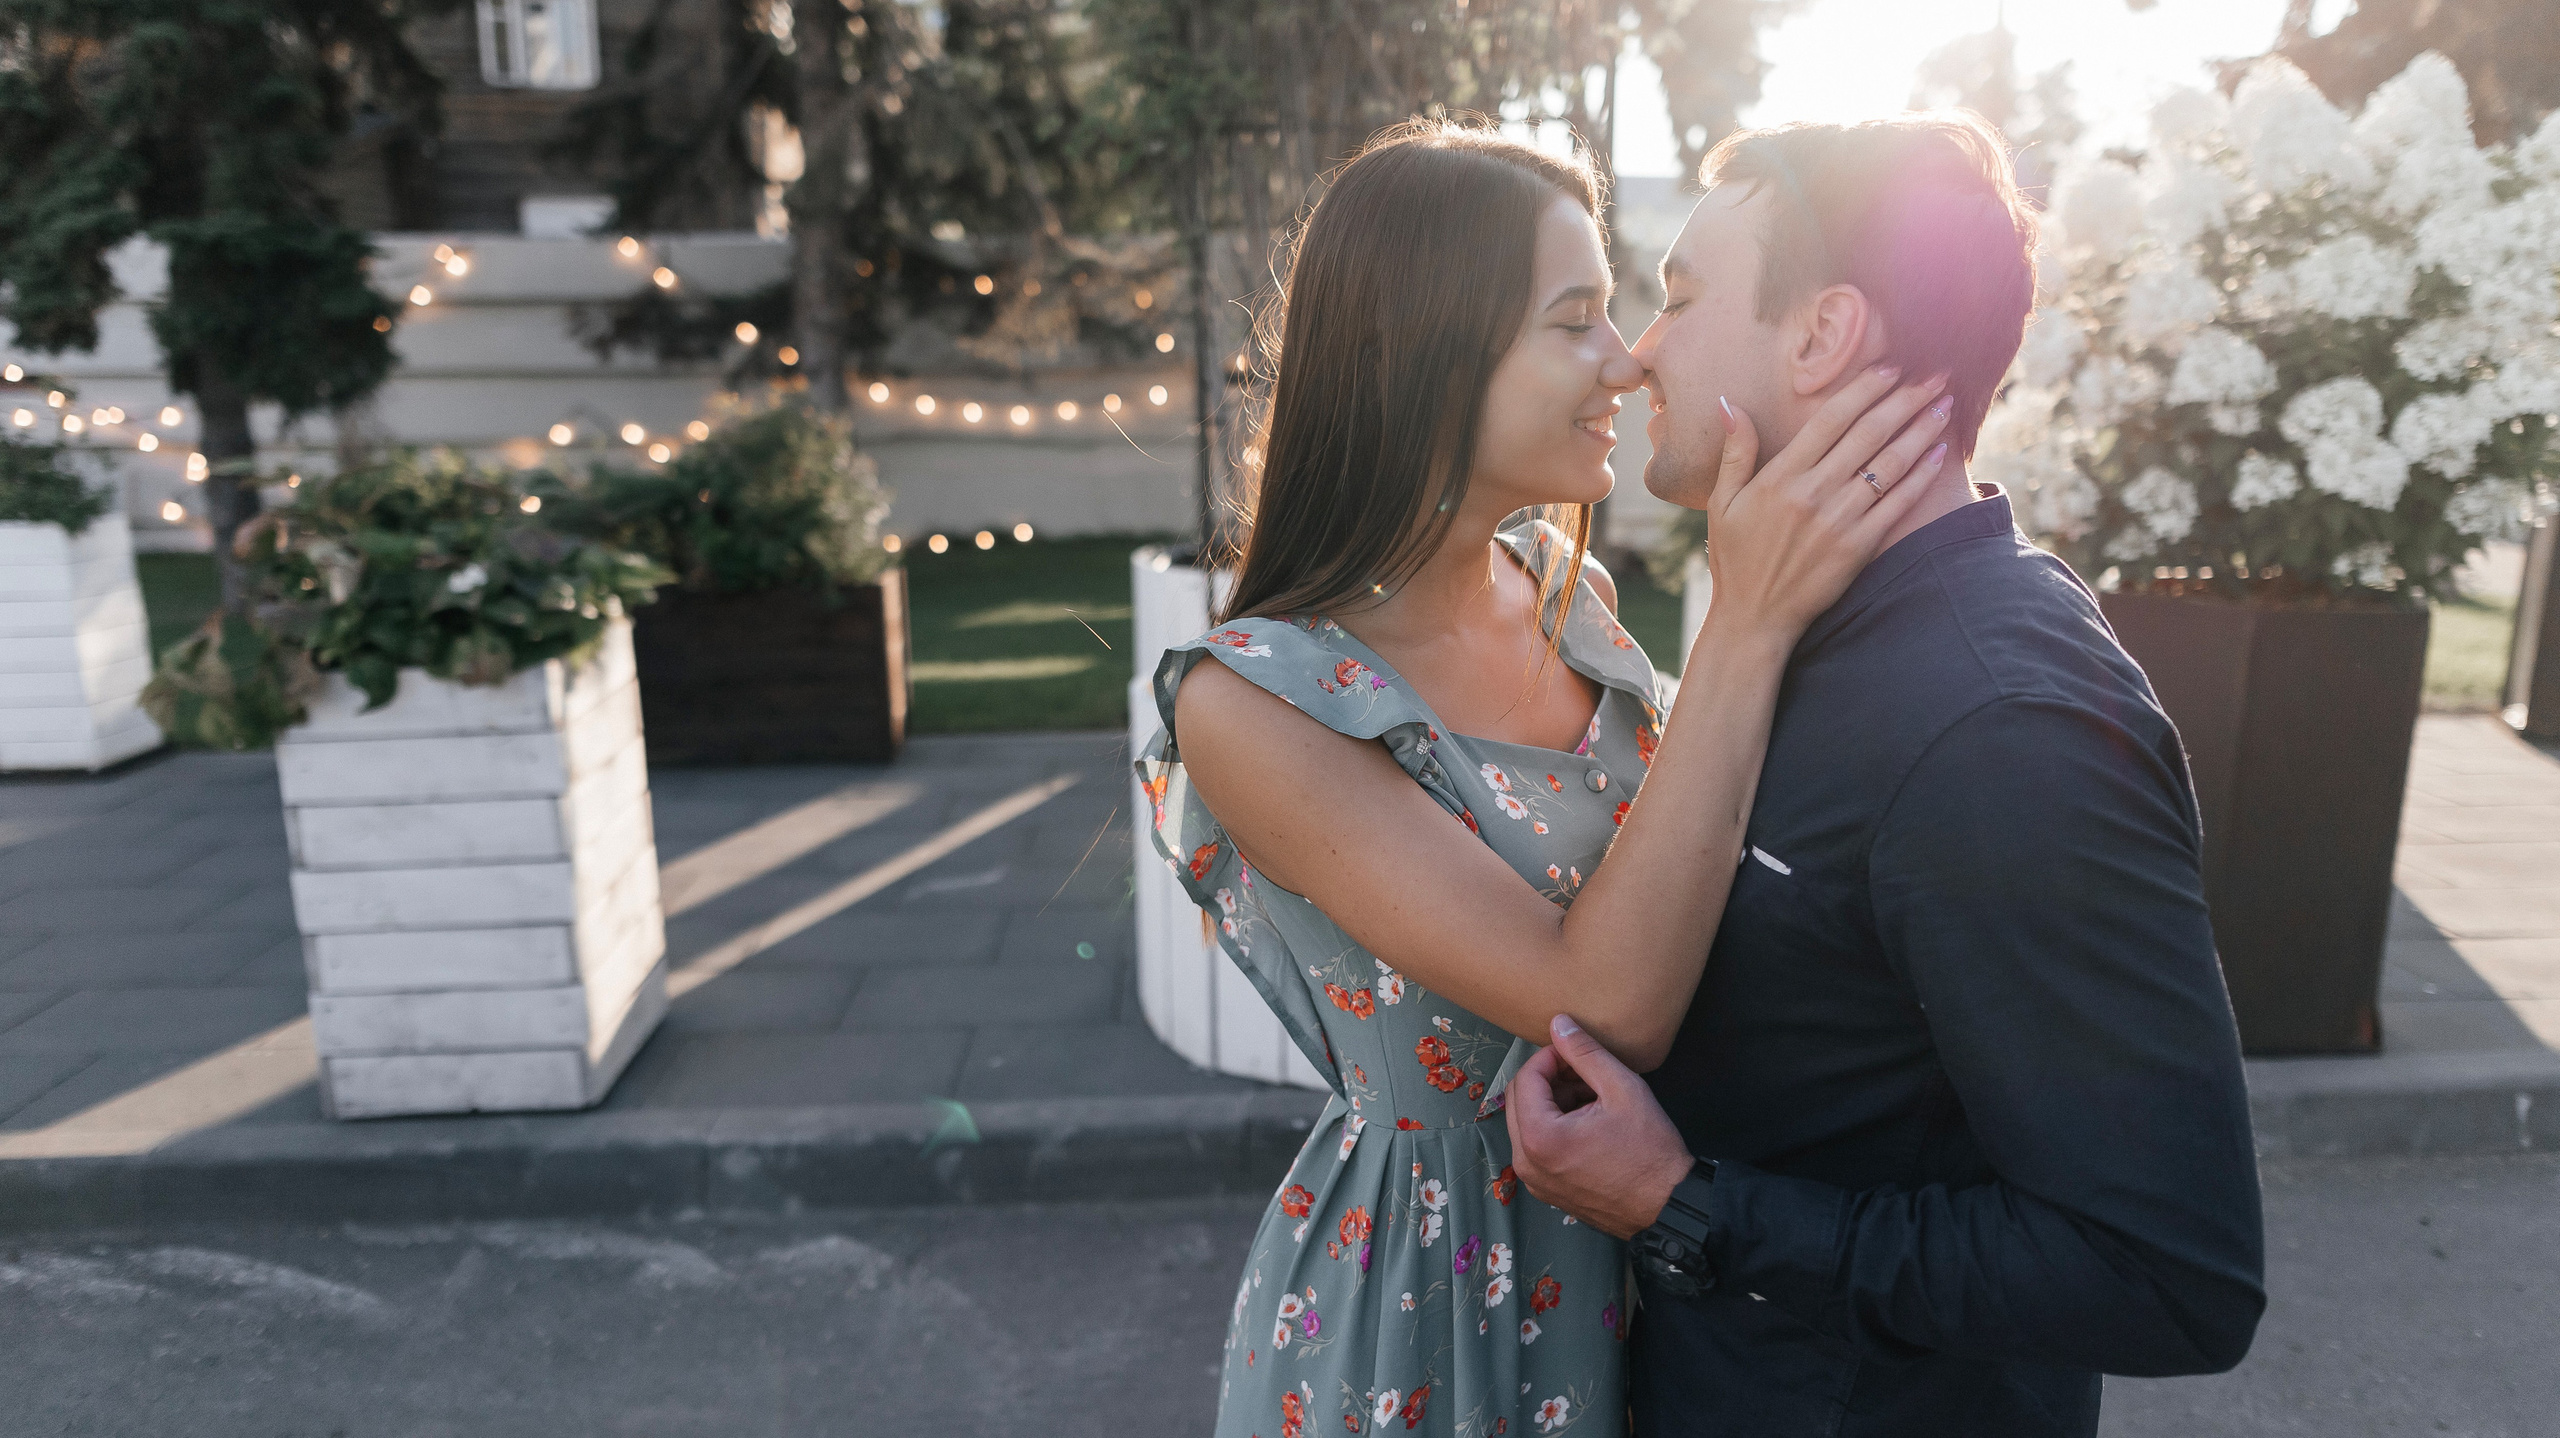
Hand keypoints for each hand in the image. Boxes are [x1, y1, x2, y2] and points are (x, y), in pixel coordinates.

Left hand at [1505, 1014, 1696, 1239]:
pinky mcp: (1547, 1191)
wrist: (1669, 1206)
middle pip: (1519, 1100)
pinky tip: (1590, 1124)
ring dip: (1553, 1103)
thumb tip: (1558, 1022)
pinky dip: (1555, 1128)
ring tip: (1593, 1098)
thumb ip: (1585, 1053)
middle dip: (1549, 1080)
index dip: (1550, 1057)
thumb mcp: (1622, 1089)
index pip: (1526, 1078)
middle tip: (1585, 1074)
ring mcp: (1535, 1182)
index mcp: (1539, 1138)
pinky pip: (1538, 1148)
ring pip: (1528, 1123)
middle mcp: (1526, 1163)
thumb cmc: (1650, 1150)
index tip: (1577, 1052)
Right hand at [1692, 366, 1953, 648]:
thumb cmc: (1736, 559)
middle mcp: (1813, 493)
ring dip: (1922, 430)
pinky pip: (1898, 504)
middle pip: (1869, 433)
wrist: (1754, 619)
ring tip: (1945, 405)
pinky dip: (1921, 476)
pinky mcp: (1859, 547)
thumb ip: (1735, 451)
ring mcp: (1839, 520)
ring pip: (1890, 464)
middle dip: (1906, 399)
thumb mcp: (1723, 503)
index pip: (1831, 419)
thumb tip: (1730, 404)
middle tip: (1935, 375)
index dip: (1864, 389)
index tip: (1891, 368)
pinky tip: (1939, 453)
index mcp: (1780, 477)